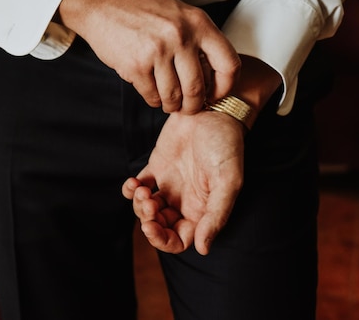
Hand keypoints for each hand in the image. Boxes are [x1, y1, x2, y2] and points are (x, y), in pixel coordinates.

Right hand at [58, 0, 240, 113]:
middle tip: (189, 107)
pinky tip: (152, 92)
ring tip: (170, 102)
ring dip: (172, 105)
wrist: (102, 2)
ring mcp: (158, 51)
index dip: (225, 87)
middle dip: (194, 105)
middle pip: (198, 88)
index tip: (216, 94)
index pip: (228, 64)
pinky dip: (154, 100)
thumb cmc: (143, 10)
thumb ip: (199, 39)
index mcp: (199, 23)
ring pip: (174, 97)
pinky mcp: (136, 65)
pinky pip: (152, 96)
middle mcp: (181, 36)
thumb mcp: (180, 14)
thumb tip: (214, 76)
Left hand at [122, 110, 245, 254]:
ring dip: (138, 206)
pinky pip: (138, 187)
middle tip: (148, 204)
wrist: (213, 110)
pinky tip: (134, 183)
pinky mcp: (157, 167)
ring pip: (147, 209)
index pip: (179, 239)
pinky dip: (130, 190)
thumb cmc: (226, 146)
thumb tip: (203, 249)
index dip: (163, 241)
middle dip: (148, 222)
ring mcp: (170, 185)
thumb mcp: (228, 182)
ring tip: (141, 191)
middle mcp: (185, 201)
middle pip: (160, 226)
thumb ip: (215, 216)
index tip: (152, 227)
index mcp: (202, 210)